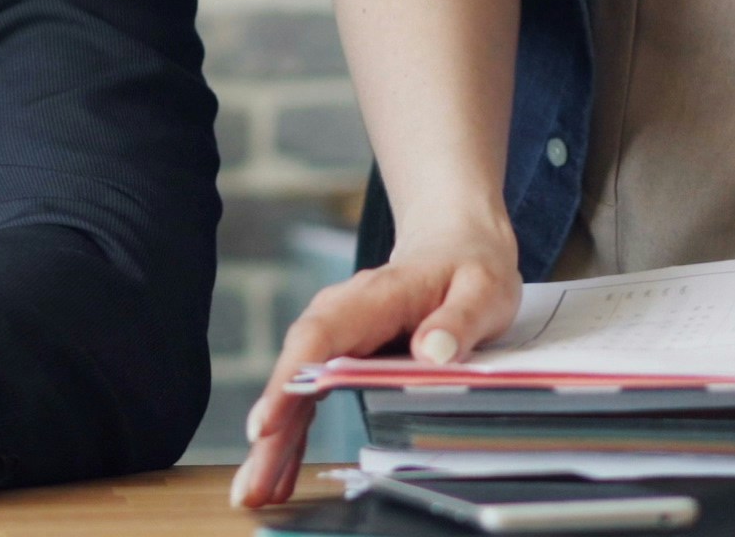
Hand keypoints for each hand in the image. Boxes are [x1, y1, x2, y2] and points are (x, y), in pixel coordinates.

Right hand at [228, 220, 521, 507]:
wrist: (455, 244)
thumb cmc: (468, 268)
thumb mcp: (482, 289)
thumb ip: (459, 320)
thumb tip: (432, 353)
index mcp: (375, 295)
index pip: (321, 336)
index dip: (291, 380)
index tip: (269, 422)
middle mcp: (343, 314)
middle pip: (297, 369)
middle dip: (272, 427)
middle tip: (252, 482)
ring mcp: (337, 336)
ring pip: (296, 388)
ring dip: (274, 440)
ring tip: (256, 490)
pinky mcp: (340, 357)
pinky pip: (310, 396)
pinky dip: (293, 433)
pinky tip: (279, 471)